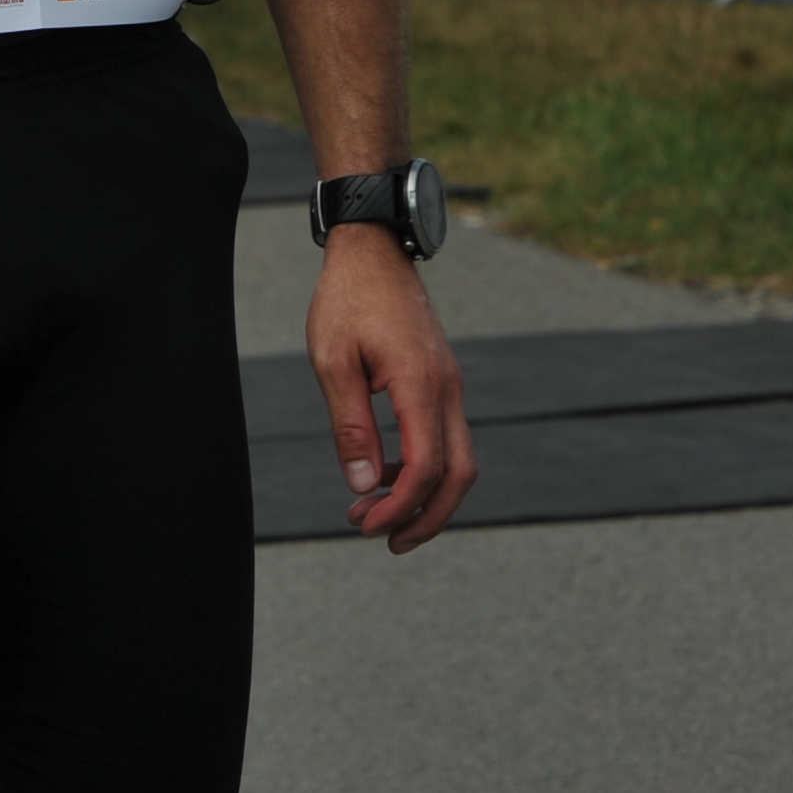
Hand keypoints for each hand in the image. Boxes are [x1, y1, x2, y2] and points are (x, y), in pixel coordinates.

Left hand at [306, 230, 471, 550]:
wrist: (373, 250)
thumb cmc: (347, 300)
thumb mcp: (333, 362)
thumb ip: (350, 427)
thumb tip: (363, 487)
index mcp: (420, 383)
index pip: (425, 466)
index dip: (400, 506)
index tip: (366, 526)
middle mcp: (447, 387)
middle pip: (459, 474)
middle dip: (428, 518)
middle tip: (387, 542)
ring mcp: (450, 383)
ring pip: (459, 458)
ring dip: (426, 496)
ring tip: (377, 515)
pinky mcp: (442, 380)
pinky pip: (445, 435)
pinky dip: (424, 466)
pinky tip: (383, 472)